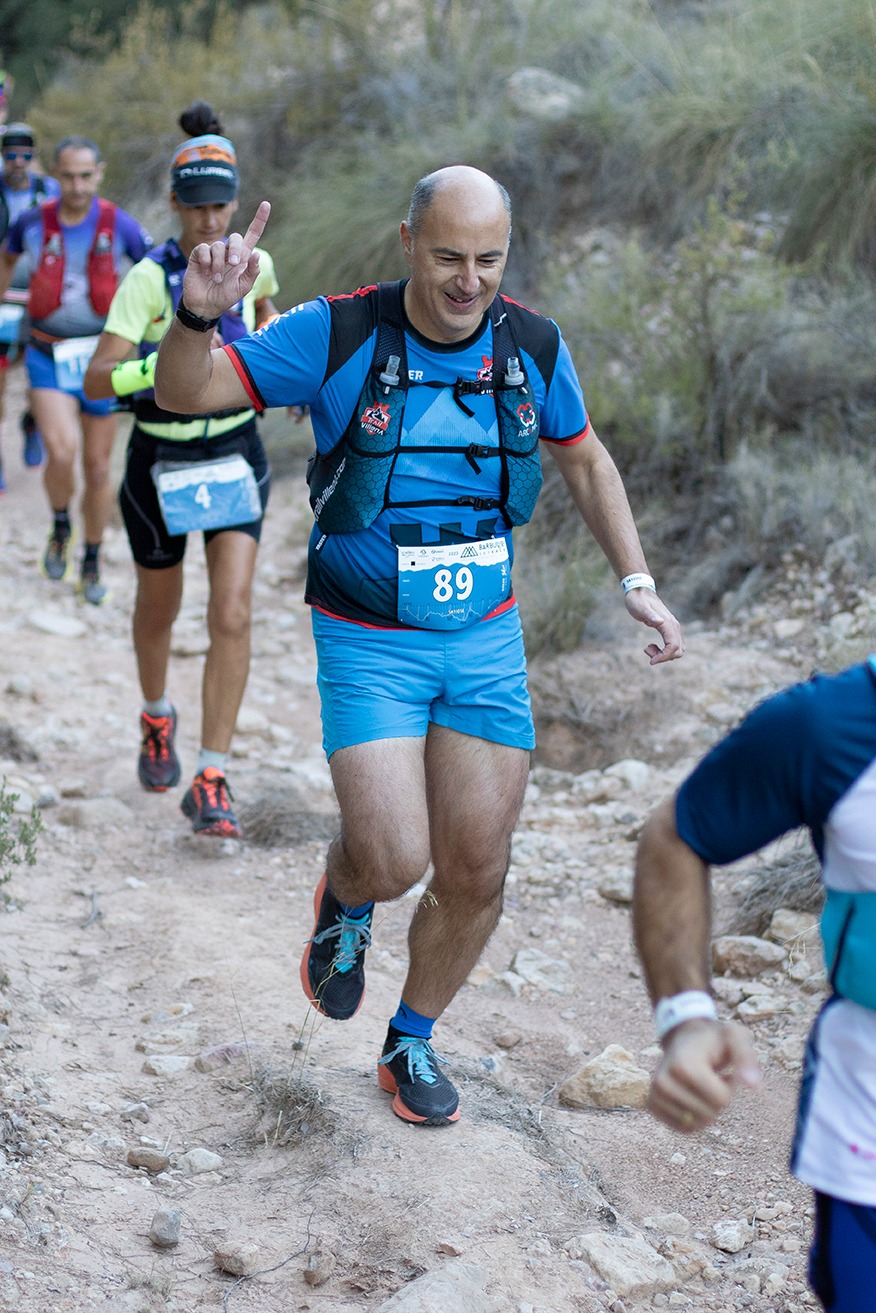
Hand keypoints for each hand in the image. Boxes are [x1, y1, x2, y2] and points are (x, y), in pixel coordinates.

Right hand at [182, 201, 270, 319]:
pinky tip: (205, 271)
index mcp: (242, 258)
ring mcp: (213, 252)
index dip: (259, 220)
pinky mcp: (198, 255)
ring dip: (219, 264)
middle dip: (235, 250)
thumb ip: (252, 272)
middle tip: (233, 264)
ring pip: (218, 246)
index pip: (252, 234)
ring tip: (217, 278)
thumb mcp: (243, 287)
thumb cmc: (225, 296)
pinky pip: (203, 249)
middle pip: (235, 238)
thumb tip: (256, 254)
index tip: (266, 204)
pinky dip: (206, 261)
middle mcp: (228, 252)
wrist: (205, 305)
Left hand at [623, 587, 683, 664]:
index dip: (664, 656)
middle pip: (678, 650)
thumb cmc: (637, 600)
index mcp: (668, 623)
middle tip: (647, 651)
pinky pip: (673, 645)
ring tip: (648, 648)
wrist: (640, 591)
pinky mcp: (669, 629)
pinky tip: (652, 646)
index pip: (673, 646)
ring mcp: (673, 628)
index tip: (651, 661)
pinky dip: (664, 651)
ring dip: (664, 654)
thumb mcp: (640, 608)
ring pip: (677, 649)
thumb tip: (660, 622)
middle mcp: (674, 626)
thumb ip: (650, 615)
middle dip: (664, 657)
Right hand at [648, 1019, 760, 1133]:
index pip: (721, 1100)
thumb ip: (747, 1058)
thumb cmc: (714, 1039)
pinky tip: (691, 1097)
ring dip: (706, 1109)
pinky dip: (694, 1118)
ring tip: (701, 1085)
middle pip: (709, 1115)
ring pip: (695, 1125)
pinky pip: (684, 1129)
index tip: (722, 1070)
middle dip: (718, 1100)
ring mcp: (655, 1095)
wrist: (684, 1037)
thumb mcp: (735, 1037)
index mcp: (682, 1065)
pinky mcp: (652, 1106)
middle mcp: (662, 1081)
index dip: (729, 1087)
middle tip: (711, 1077)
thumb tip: (753, 1086)